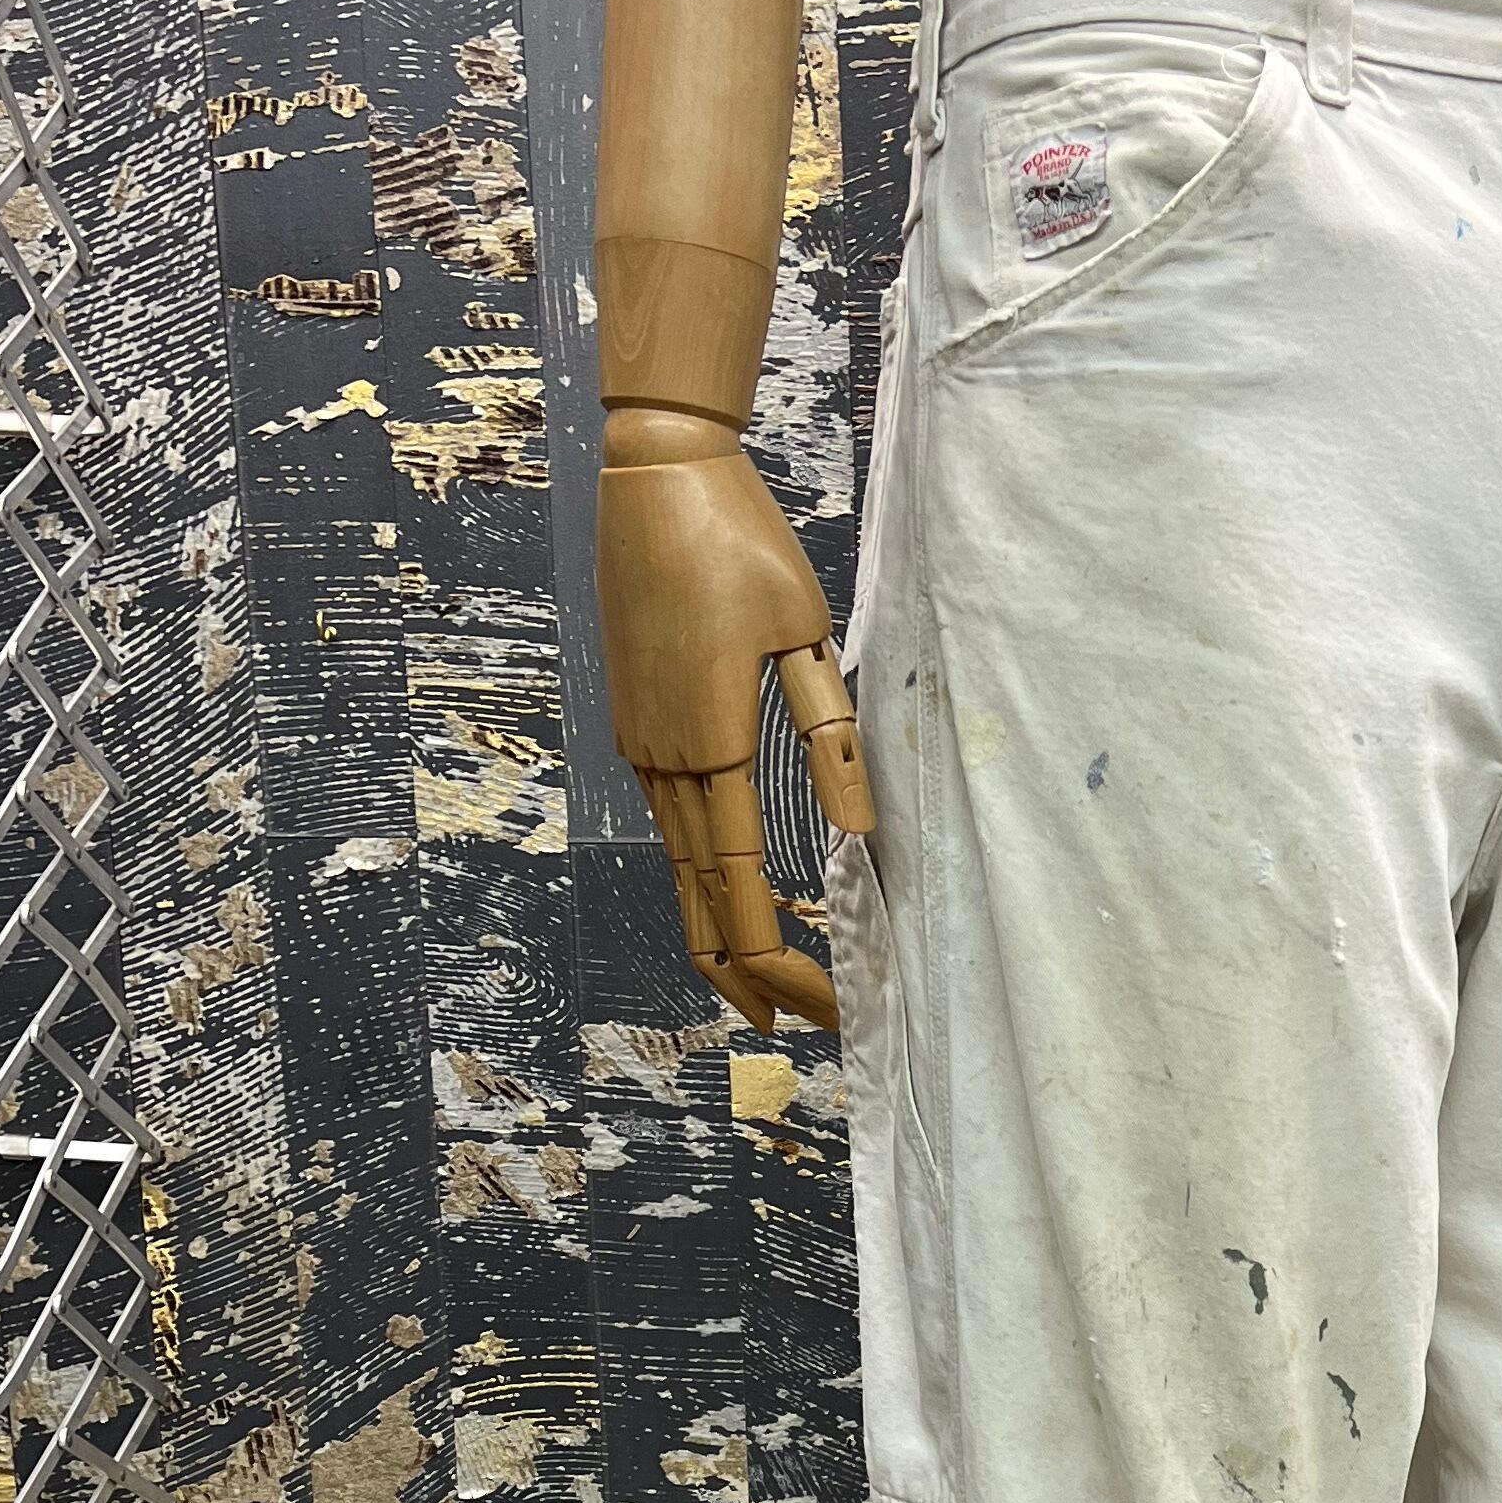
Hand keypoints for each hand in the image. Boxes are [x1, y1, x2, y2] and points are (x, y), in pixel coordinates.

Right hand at [596, 407, 872, 1031]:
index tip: (832, 1008)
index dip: (788, 965)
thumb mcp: (808, 639)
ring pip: (679, 874)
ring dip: (723, 936)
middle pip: (699, 908)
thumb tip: (863, 834)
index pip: (744, 896)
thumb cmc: (741, 546)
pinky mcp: (638, 725)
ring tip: (771, 986)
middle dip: (751, 976)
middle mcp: (662, 764)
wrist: (654, 477)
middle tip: (804, 1025)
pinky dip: (705, 880)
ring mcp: (642, 747)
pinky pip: (672, 827)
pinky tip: (736, 893)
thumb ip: (830, 741)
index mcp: (709, 751)